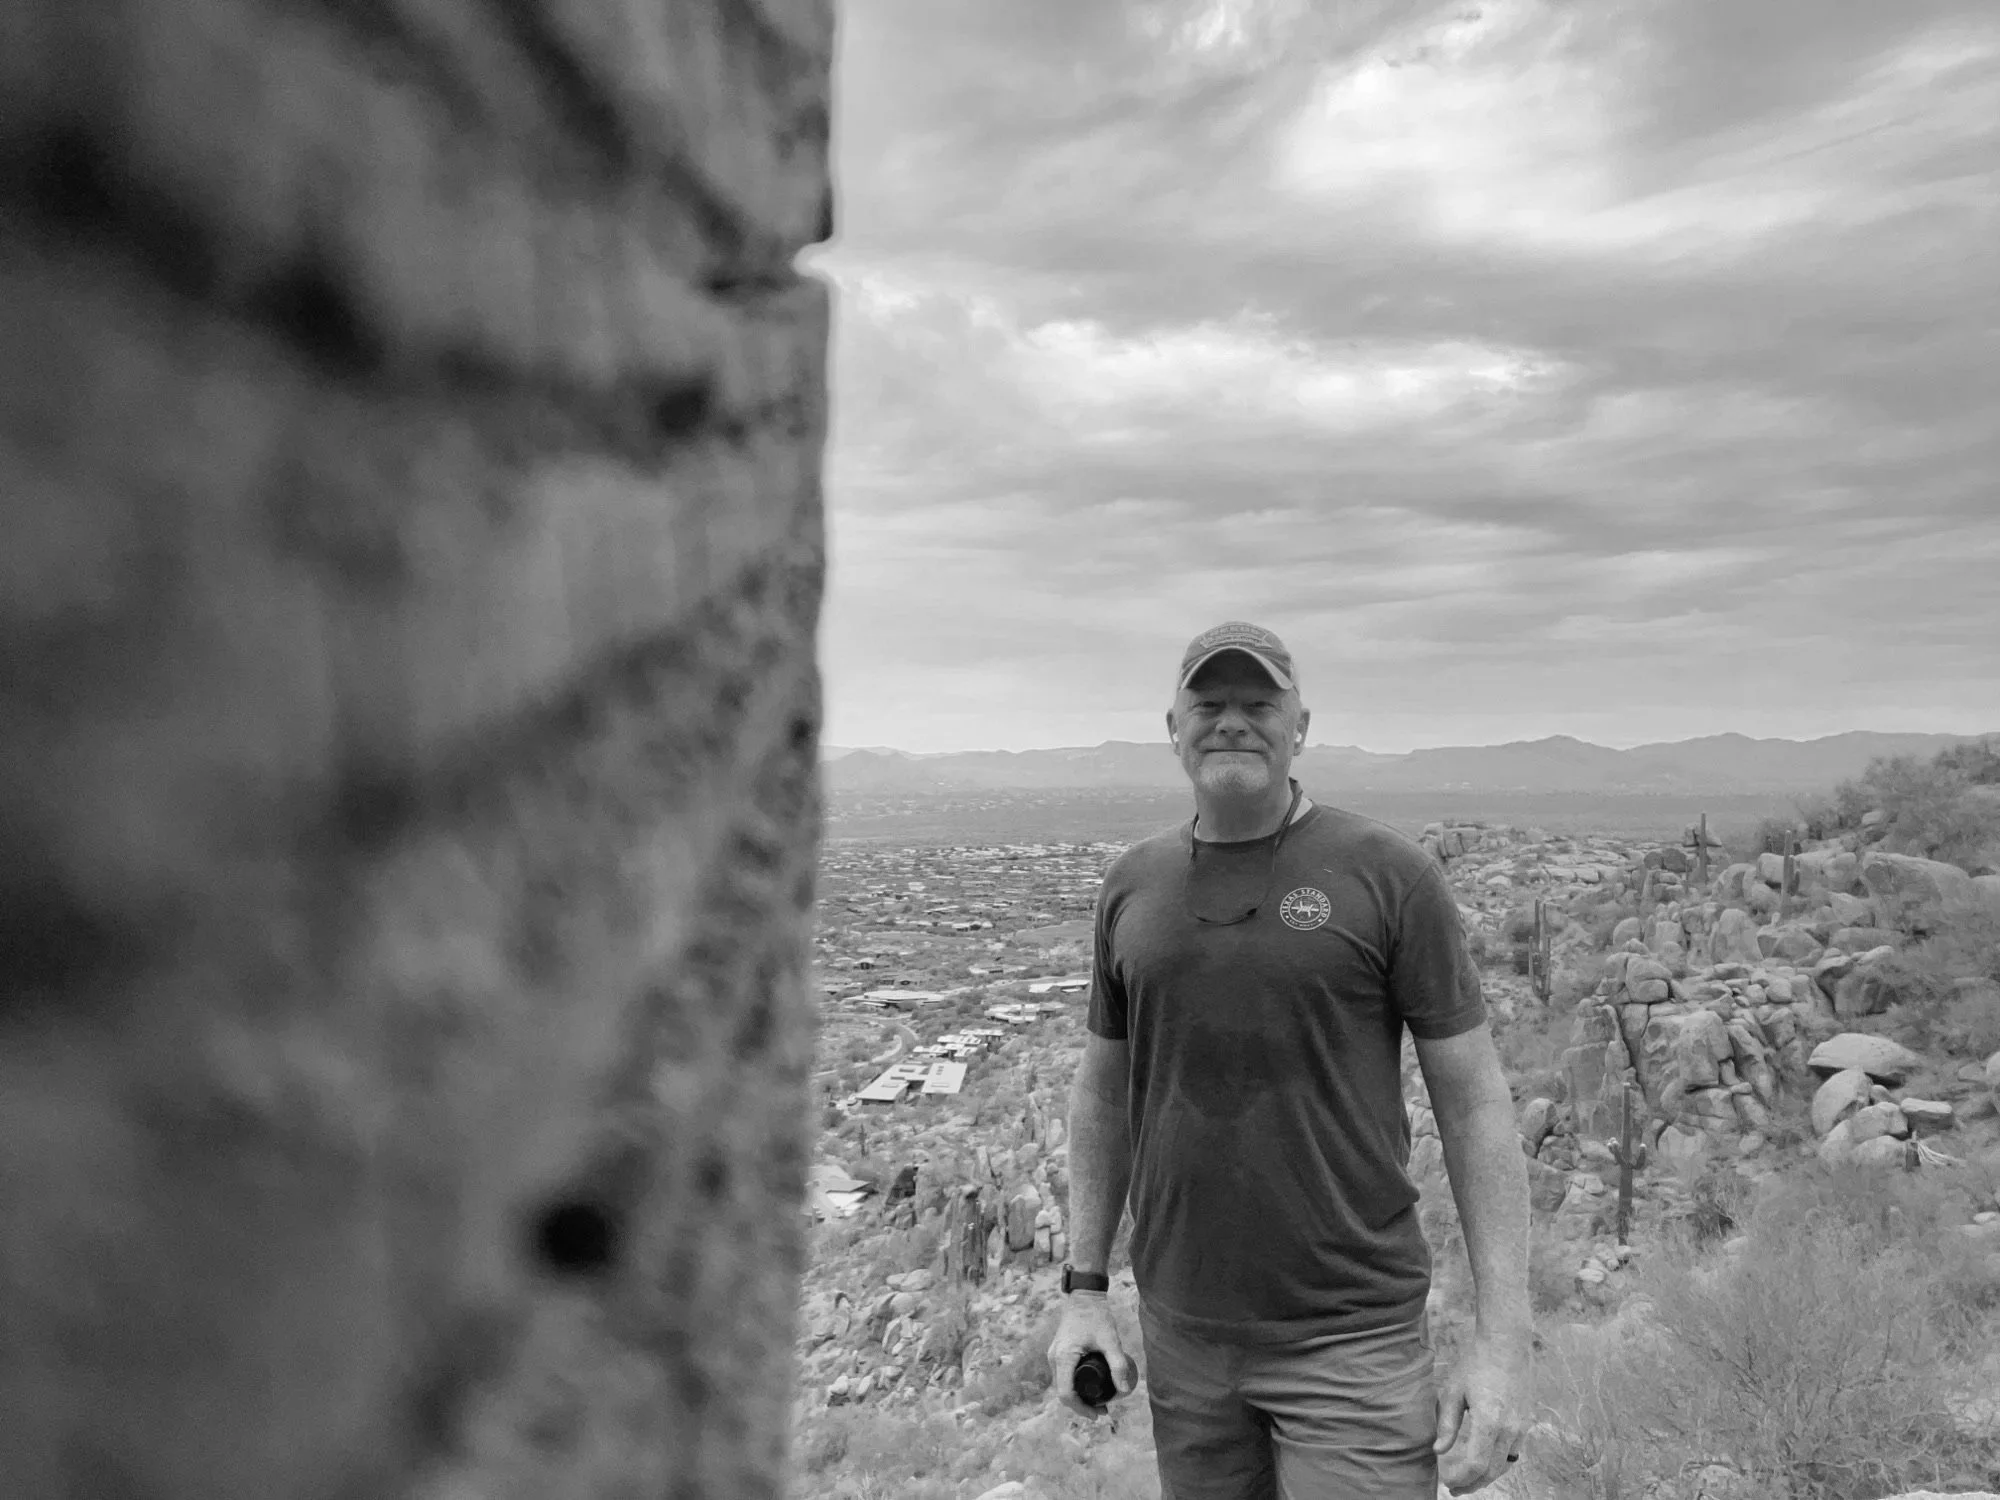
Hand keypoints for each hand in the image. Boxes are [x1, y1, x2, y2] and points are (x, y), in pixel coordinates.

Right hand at [1046, 1296, 1138, 1420]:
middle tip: (1103, 1410)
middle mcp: (1054, 1359)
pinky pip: (1063, 1375)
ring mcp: (1054, 1355)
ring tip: (1099, 1401)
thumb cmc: (1096, 1316)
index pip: (1066, 1394)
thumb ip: (1118, 1364)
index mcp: (1063, 1358)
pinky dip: (1074, 1385)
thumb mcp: (1110, 1340)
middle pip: (1063, 1392)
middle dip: (1082, 1405)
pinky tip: (1090, 1387)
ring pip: (1062, 1384)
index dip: (1081, 1409)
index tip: (1098, 1414)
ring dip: (1078, 1396)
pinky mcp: (1059, 1352)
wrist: (1084, 1296)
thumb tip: (1125, 1390)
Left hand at [1433, 1327, 1530, 1493]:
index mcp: (1490, 1421)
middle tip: (1455, 1489)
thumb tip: (1439, 1451)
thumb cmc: (1476, 1363)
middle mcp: (1510, 1428)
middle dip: (1473, 1484)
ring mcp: (1522, 1426)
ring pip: (1504, 1464)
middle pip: (1492, 1470)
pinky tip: (1485, 1462)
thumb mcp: (1453, 1391)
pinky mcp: (1526, 1422)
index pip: (1476, 1464)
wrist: (1507, 1343)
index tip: (1448, 1482)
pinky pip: (1514, 1452)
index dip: (1461, 1479)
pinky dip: (1498, 1462)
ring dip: (1486, 1476)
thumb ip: (1447, 1424)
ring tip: (1468, 1480)